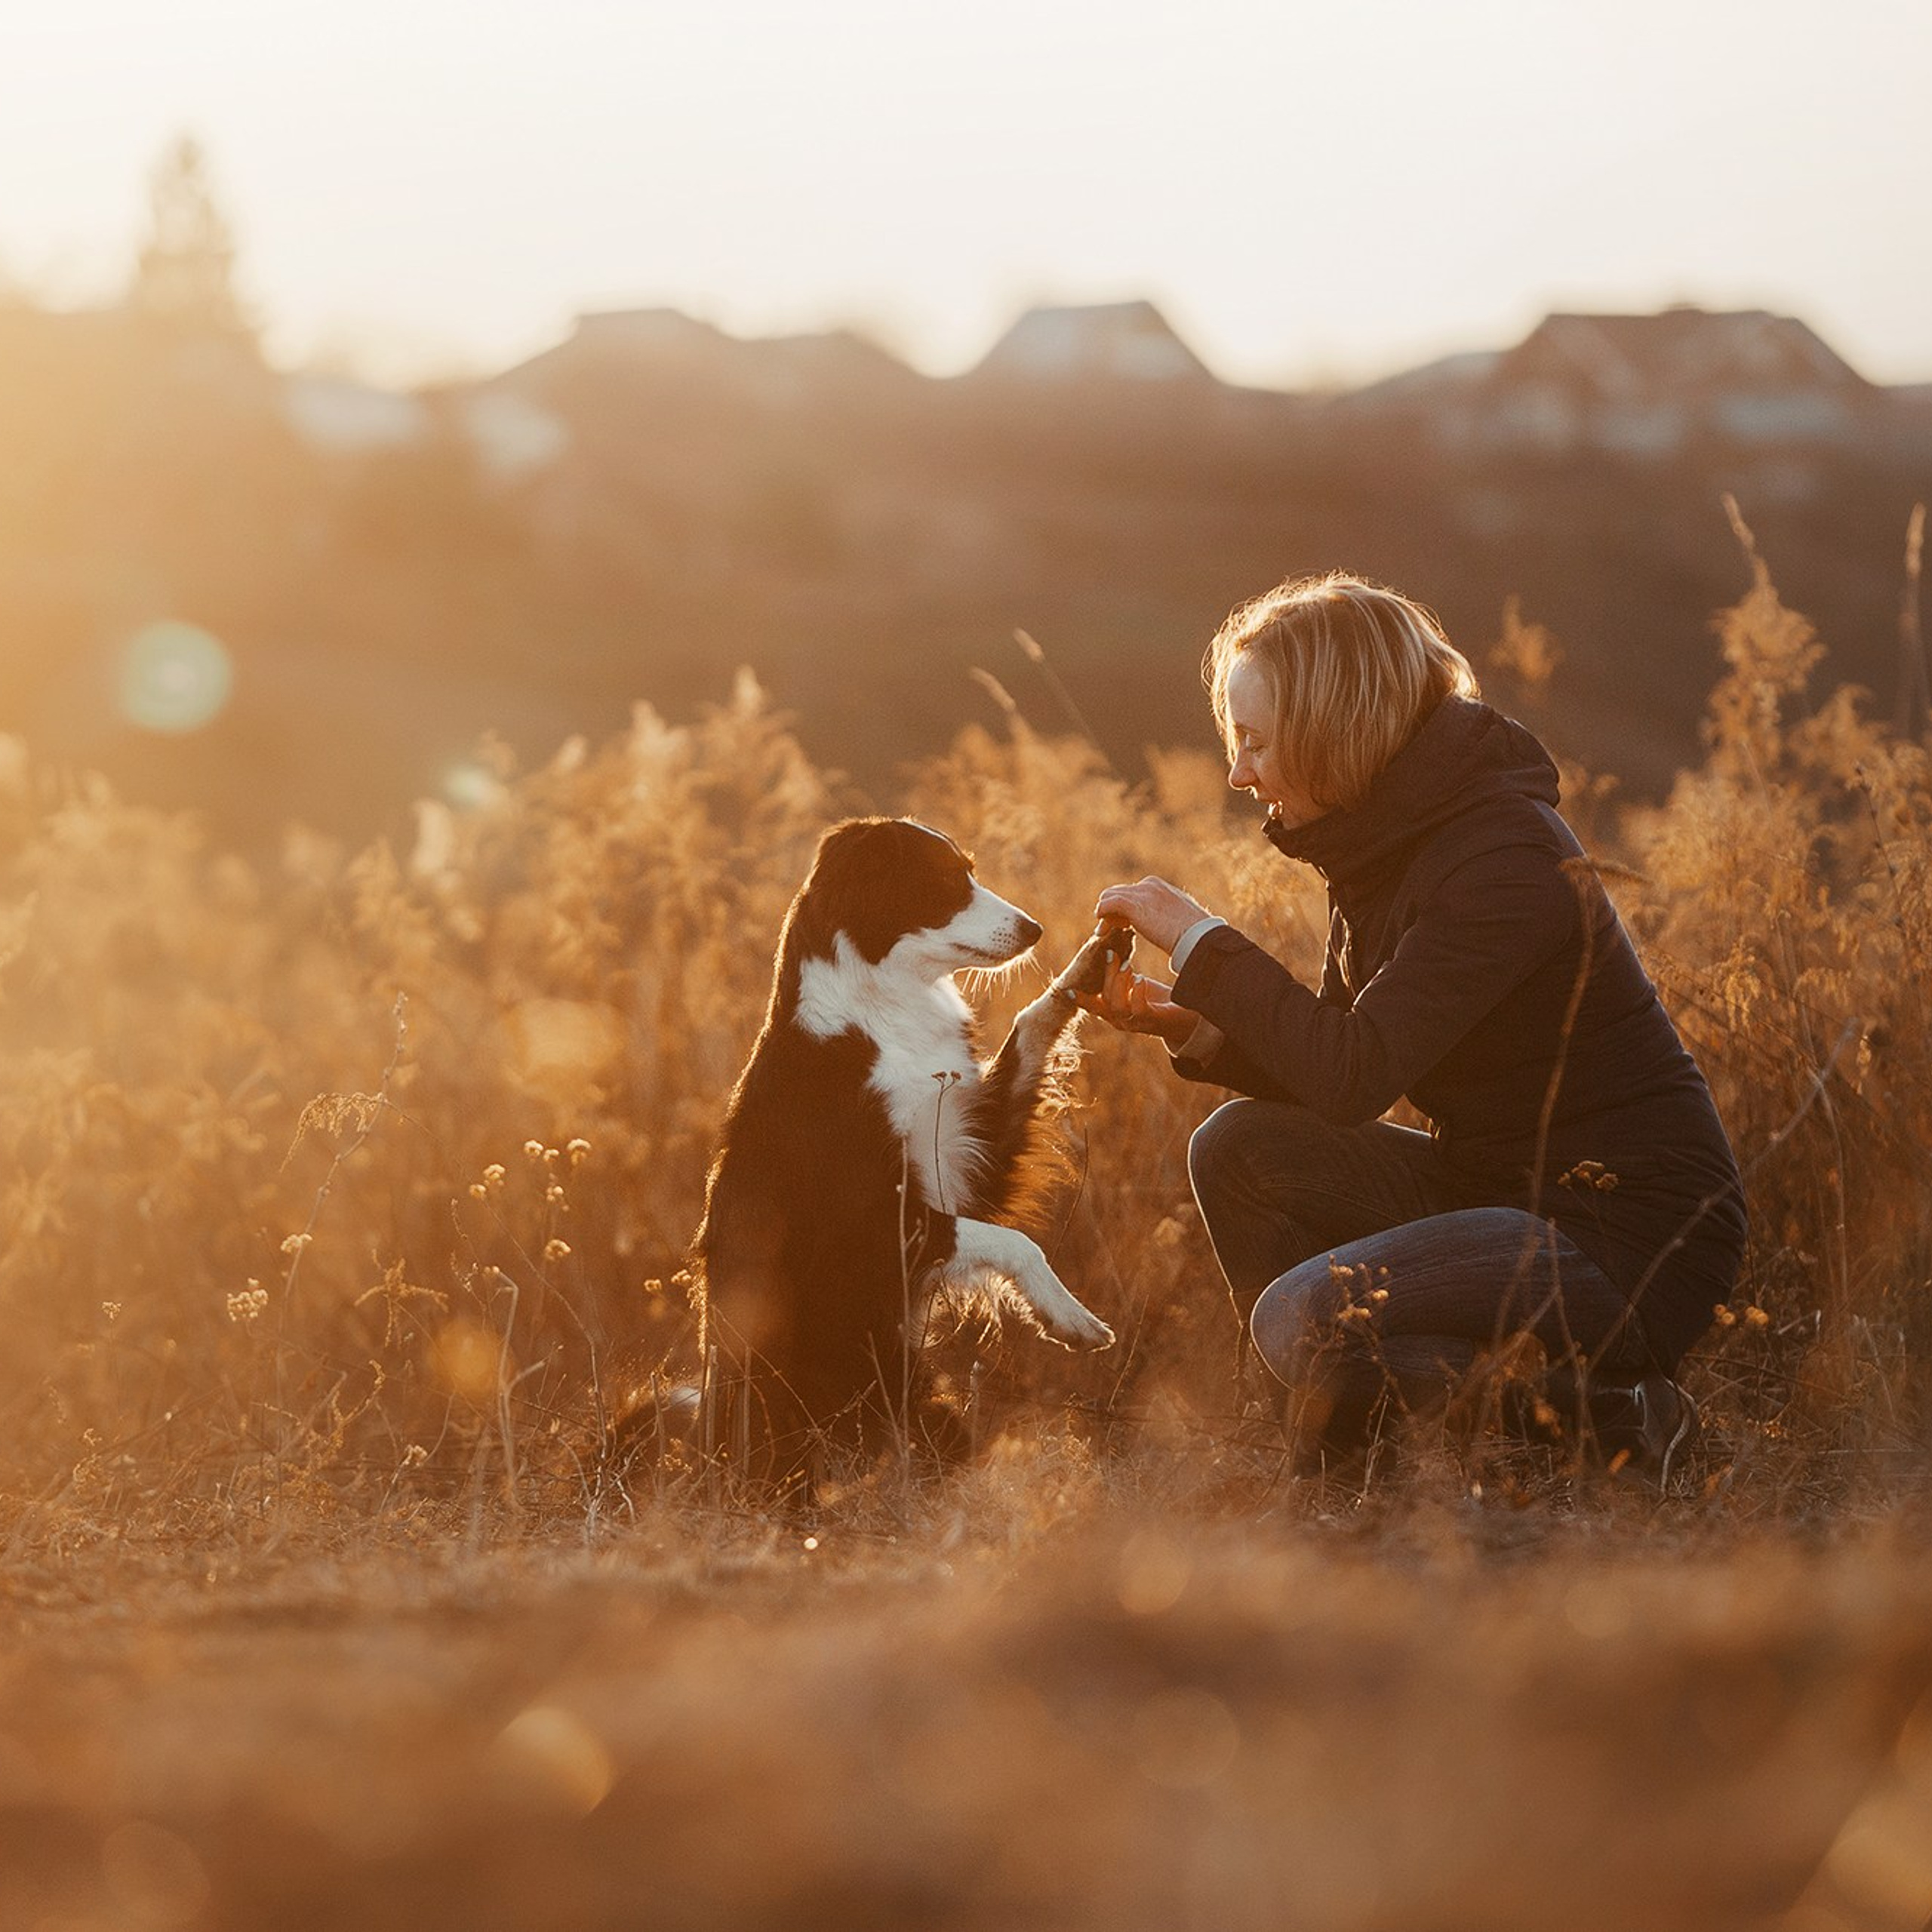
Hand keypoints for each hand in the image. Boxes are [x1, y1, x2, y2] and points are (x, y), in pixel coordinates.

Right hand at [1076, 960, 1198, 1045]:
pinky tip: (1140, 979)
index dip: (1080, 997)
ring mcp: (1134, 1023)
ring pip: (1116, 1005)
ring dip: (1119, 981)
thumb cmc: (1158, 999)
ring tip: (1128, 964)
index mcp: (1113, 1012)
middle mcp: (1120, 1021)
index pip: (1092, 1005)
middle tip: (1111, 954)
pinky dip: (1136, 992)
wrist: (1187, 1017)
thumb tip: (1109, 950)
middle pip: (1103, 1000)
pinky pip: (1137, 1009)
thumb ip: (1121, 973)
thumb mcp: (1134, 984)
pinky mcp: (1151, 1021)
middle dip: (1106, 975)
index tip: (1067, 988)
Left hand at [1094, 877, 1211, 955]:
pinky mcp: (1133, 905)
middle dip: (1112, 910)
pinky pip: (1107, 904)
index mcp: (1158, 886)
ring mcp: (1140, 893)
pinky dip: (1101, 914)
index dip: (1123, 908)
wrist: (1196, 936)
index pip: (1131, 891)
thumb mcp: (1179, 916)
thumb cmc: (1193, 933)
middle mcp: (1148, 885)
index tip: (1122, 924)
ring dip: (1105, 915)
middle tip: (1109, 929)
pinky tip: (1102, 929)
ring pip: (1109, 897)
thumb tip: (1165, 922)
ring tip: (1104, 932)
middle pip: (1117, 892)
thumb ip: (1167, 913)